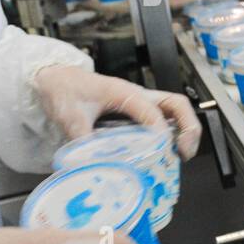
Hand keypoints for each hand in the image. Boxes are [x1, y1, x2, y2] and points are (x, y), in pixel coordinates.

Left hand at [33, 66, 202, 159]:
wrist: (55, 78)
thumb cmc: (64, 89)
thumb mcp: (70, 116)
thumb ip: (81, 139)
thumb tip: (91, 164)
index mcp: (123, 92)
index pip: (152, 110)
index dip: (159, 131)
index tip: (161, 150)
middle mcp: (137, 95)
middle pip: (177, 104)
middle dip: (188, 127)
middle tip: (184, 152)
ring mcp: (138, 102)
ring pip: (174, 111)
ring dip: (183, 131)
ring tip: (180, 156)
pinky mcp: (134, 111)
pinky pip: (162, 120)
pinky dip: (171, 135)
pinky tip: (165, 154)